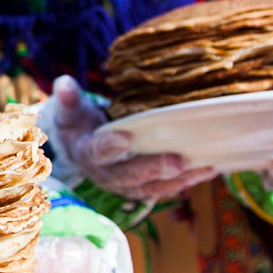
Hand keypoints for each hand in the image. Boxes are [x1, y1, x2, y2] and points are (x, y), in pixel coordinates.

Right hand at [53, 75, 215, 199]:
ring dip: (178, 180)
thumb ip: (68, 98)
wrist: (80, 148)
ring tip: (203, 168)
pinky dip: (186, 182)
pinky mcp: (141, 189)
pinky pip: (164, 189)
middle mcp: (105, 175)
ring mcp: (124, 185)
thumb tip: (64, 83)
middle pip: (130, 176)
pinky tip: (208, 169)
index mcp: (87, 153)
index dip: (111, 146)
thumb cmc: (78, 124)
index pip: (98, 151)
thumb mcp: (70, 109)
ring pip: (151, 187)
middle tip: (177, 161)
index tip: (126, 138)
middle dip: (154, 169)